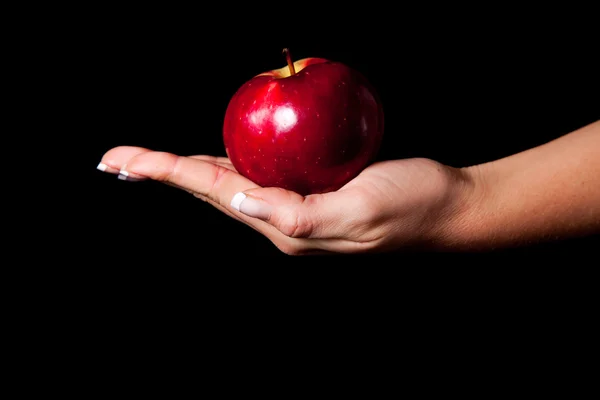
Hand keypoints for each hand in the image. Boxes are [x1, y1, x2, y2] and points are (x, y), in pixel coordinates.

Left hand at [98, 146, 470, 254]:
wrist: (445, 207)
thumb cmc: (412, 205)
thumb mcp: (359, 210)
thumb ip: (297, 215)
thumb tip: (239, 203)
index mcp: (286, 228)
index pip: (213, 191)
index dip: (165, 172)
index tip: (119, 162)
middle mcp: (281, 221)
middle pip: (209, 189)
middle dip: (161, 173)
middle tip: (115, 161)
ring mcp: (295, 207)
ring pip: (228, 182)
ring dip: (186, 169)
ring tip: (149, 162)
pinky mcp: (311, 191)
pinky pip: (259, 173)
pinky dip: (229, 159)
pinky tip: (218, 151)